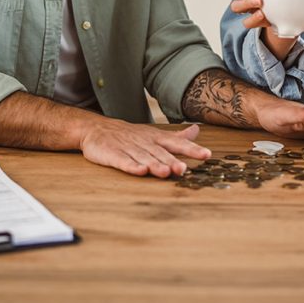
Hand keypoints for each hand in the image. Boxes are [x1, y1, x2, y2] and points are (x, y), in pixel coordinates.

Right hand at [79, 119, 210, 177]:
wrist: (97, 129)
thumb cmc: (131, 135)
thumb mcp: (155, 134)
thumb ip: (177, 137)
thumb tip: (197, 130)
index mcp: (156, 138)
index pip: (176, 143)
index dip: (191, 149)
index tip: (206, 155)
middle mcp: (144, 143)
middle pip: (160, 153)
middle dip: (172, 161)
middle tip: (184, 169)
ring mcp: (128, 148)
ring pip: (143, 157)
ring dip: (155, 165)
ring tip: (166, 172)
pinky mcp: (113, 155)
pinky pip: (123, 161)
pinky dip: (131, 166)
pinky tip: (140, 171)